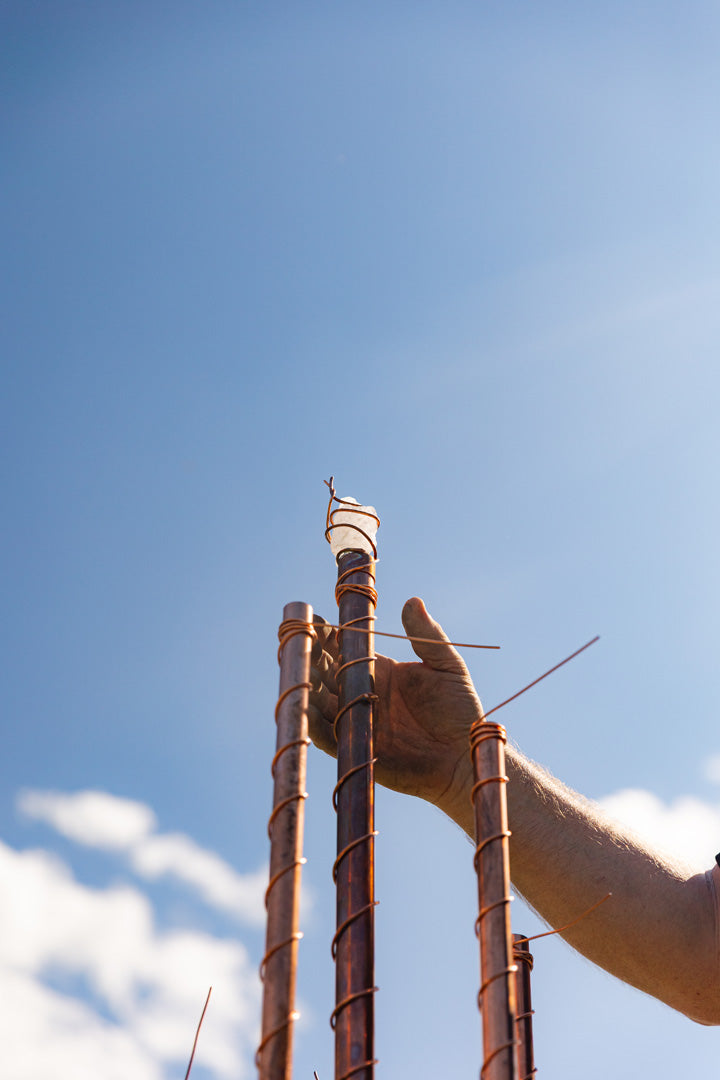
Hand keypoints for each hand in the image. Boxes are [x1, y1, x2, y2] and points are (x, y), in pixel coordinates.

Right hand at [308, 596, 482, 821]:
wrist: (462, 757)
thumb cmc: (460, 711)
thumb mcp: (447, 667)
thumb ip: (428, 636)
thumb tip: (412, 601)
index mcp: (380, 670)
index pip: (346, 648)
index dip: (328, 634)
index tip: (314, 618)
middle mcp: (363, 693)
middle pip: (325, 671)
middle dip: (309, 654)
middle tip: (297, 639)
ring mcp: (357, 720)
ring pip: (319, 699)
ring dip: (305, 683)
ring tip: (294, 666)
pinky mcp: (355, 748)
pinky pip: (326, 734)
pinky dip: (310, 720)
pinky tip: (302, 704)